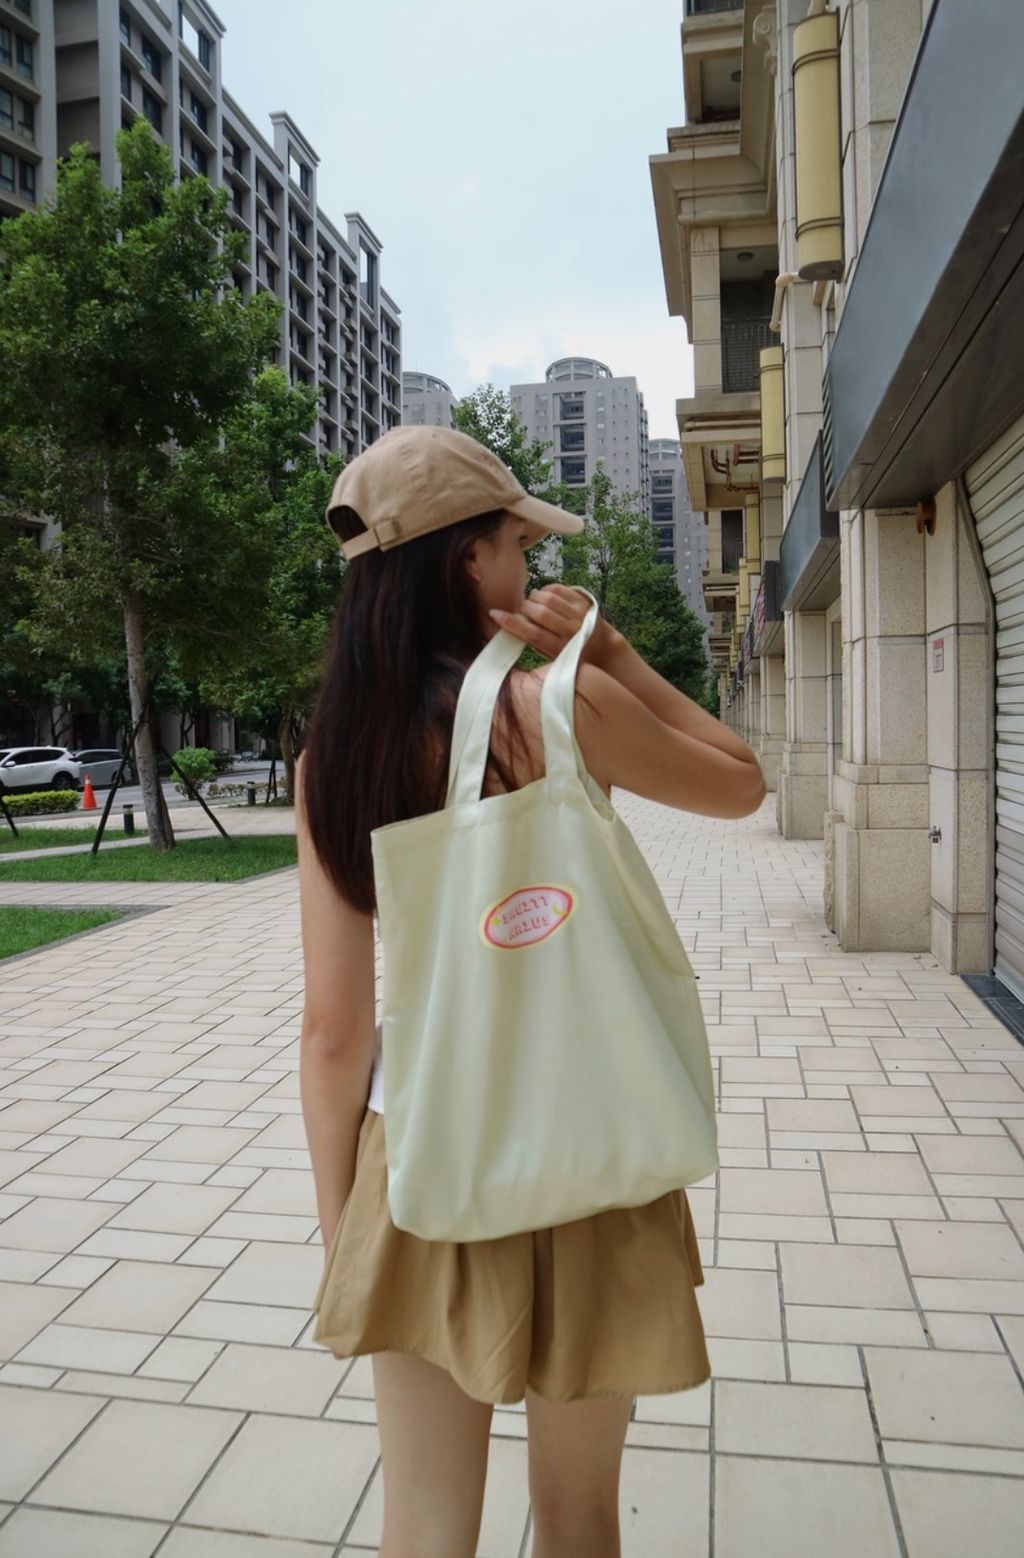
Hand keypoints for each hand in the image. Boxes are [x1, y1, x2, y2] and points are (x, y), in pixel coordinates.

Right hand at [488, 584, 619, 668]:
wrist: (602, 647)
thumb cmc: (570, 654)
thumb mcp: (552, 656)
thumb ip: (533, 643)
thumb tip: (509, 626)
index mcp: (561, 649)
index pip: (533, 633)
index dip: (512, 623)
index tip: (495, 614)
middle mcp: (572, 630)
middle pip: (540, 613)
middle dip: (524, 608)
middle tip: (521, 610)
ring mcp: (579, 614)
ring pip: (549, 598)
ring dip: (534, 597)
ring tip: (532, 603)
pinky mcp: (583, 601)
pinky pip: (558, 589)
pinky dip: (545, 590)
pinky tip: (543, 597)